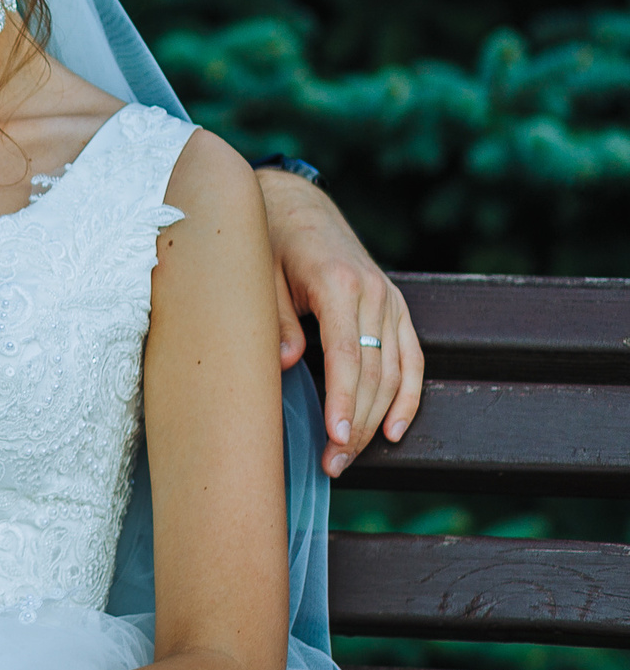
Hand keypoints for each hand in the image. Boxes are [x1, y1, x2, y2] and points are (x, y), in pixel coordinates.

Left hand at [257, 169, 424, 475]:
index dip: (344, 400)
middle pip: (374, 372)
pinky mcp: (395, 308)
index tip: (335, 437)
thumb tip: (286, 365)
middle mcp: (373, 293)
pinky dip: (409, 396)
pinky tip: (397, 431)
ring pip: (396, 372)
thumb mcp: (257, 274)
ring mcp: (389, 300)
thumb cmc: (267, 242)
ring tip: (350, 456)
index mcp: (336, 283)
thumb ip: (275, 319)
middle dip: (357, 423)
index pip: (346, 354)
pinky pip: (412, 358)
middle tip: (332, 463)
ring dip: (379, 420)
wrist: (295, 206)